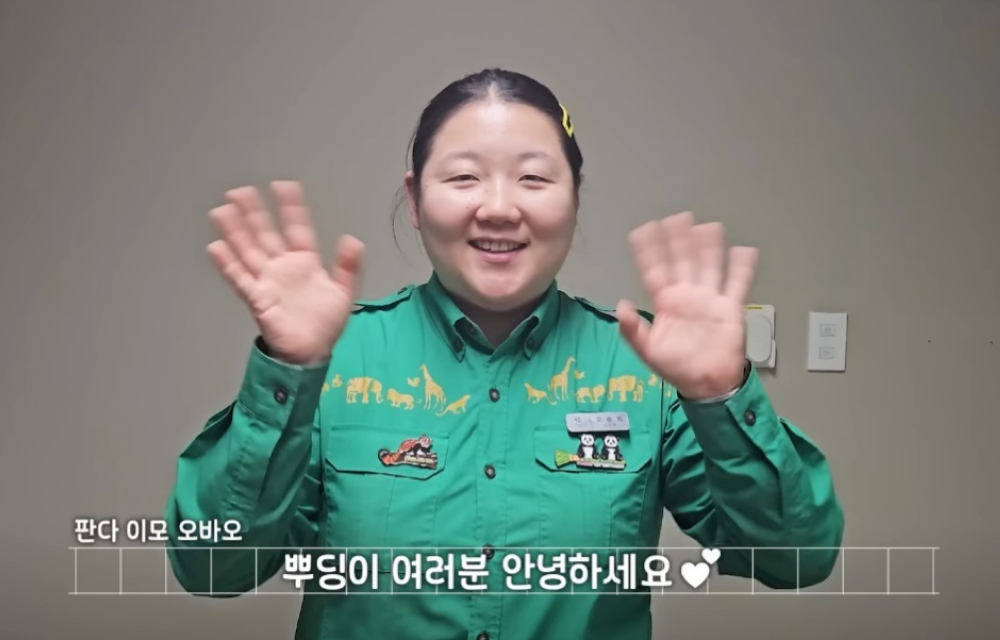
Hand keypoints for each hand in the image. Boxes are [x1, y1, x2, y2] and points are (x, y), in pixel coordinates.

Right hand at [206, 181, 363, 363]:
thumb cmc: (325, 323)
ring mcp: (268, 281)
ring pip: (248, 251)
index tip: (284, 186)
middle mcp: (282, 267)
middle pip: (265, 234)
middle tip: (240, 190)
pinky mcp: (257, 298)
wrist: (310, 353)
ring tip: (222, 210)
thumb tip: (353, 240)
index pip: (297, 229)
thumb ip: (347, 267)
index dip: (291, 208)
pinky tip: (216, 247)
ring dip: (235, 231)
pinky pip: (240, 278)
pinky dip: (228, 264)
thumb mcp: (343, 293)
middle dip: (254, 213)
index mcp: (304, 262)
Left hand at [616, 212, 757, 399]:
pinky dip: (742, 267)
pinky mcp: (731, 308)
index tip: (643, 231)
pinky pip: (737, 284)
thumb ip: (632, 330)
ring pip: (709, 266)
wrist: (707, 384)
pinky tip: (744, 250)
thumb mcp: (648, 351)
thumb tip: (620, 305)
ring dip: (709, 247)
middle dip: (680, 240)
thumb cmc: (676, 367)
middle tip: (678, 217)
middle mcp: (687, 295)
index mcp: (665, 302)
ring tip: (708, 226)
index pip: (655, 270)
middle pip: (683, 261)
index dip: (649, 251)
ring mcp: (709, 299)